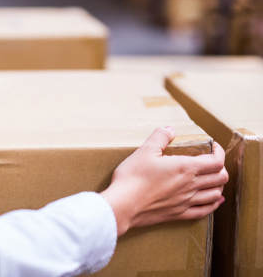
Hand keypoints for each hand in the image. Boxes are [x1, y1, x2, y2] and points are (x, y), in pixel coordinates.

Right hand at [100, 126, 227, 235]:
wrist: (123, 205)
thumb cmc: (132, 177)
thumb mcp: (144, 150)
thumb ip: (160, 137)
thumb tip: (170, 129)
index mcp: (185, 168)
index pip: (216, 161)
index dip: (219, 152)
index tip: (213, 147)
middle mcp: (191, 186)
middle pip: (220, 178)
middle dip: (220, 167)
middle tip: (212, 161)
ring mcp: (186, 202)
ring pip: (215, 194)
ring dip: (218, 185)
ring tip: (212, 179)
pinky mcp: (179, 214)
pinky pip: (204, 211)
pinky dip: (213, 204)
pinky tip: (213, 200)